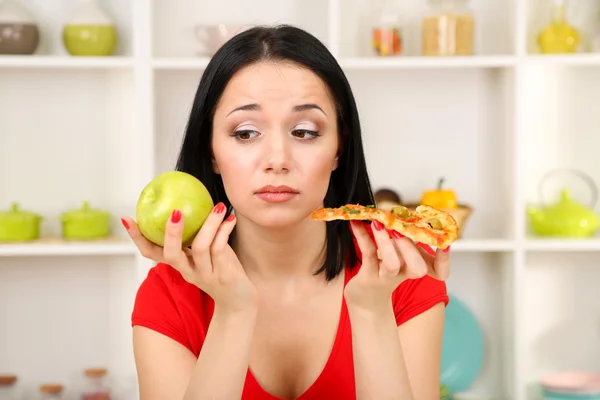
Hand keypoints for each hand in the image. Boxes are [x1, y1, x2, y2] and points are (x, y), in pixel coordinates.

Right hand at [121, 202, 256, 314]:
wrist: (239, 300)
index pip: (151, 253)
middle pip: (171, 255)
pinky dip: (224, 231)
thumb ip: (195, 235)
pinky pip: (220, 249)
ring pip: (200, 248)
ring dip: (209, 224)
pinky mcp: (223, 275)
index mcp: (179, 264)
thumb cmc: (220, 269)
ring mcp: (205, 274)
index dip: (138, 238)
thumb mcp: (203, 254)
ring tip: (217, 206)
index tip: (127, 219)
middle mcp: (188, 271)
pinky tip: (230, 219)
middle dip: (171, 233)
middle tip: (175, 212)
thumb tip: (189, 201)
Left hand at [344, 220, 450, 311]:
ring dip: (385, 242)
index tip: (445, 244)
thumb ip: (406, 238)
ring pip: (392, 264)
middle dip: (411, 248)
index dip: (444, 260)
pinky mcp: (368, 276)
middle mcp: (404, 274)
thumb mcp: (401, 256)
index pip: (439, 271)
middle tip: (400, 230)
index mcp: (415, 267)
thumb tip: (405, 213)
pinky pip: (367, 254)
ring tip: (378, 223)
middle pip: (417, 268)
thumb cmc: (386, 271)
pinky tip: (355, 223)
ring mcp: (386, 277)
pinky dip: (362, 236)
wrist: (367, 299)